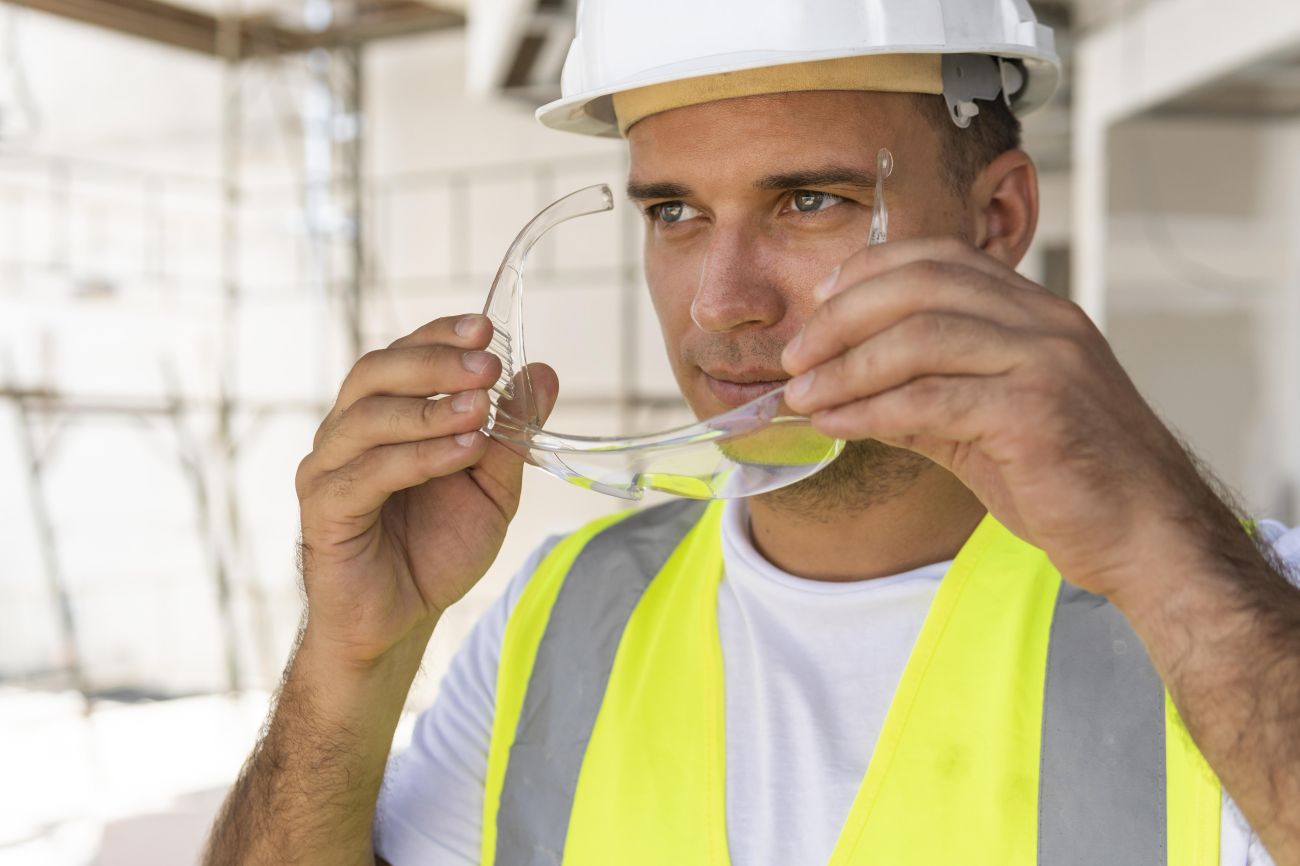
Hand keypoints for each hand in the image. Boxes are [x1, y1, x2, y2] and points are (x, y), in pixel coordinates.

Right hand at [294, 314, 556, 666]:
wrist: (402, 619)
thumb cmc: (438, 547)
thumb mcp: (492, 483)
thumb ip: (512, 430)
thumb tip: (543, 371)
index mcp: (381, 415)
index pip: (402, 355)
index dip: (439, 335)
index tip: (484, 327)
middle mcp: (346, 432)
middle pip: (376, 373)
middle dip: (435, 363)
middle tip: (486, 366)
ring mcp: (328, 468)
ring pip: (368, 417)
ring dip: (429, 409)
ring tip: (480, 410)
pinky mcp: (324, 509)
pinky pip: (368, 472)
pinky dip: (419, 457)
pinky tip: (462, 453)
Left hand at [781, 237, 1209, 601]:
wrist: (1148, 536)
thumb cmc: (1069, 480)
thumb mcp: (987, 424)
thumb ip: (924, 398)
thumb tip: (846, 391)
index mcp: (1036, 312)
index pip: (939, 257)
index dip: (868, 272)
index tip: (818, 301)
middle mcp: (1044, 322)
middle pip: (920, 285)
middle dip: (842, 316)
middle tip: (796, 356)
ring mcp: (1045, 362)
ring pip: (919, 337)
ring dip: (846, 366)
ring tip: (805, 394)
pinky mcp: (1034, 413)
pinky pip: (928, 400)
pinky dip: (869, 411)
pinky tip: (838, 425)